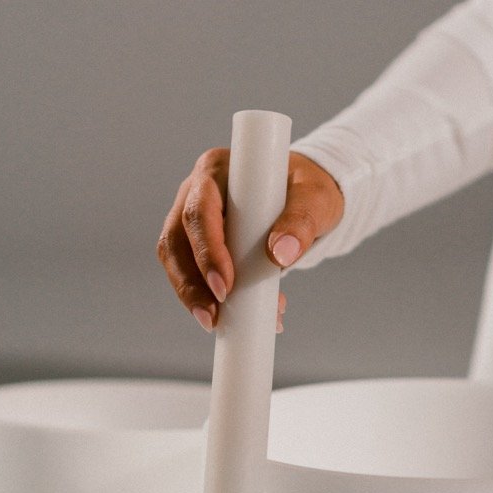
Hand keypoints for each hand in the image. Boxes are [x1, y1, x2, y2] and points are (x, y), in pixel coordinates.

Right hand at [157, 148, 343, 330]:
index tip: (226, 285)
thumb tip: (279, 254)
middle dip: (192, 283)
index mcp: (217, 169)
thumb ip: (301, 221)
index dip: (207, 250)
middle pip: (177, 239)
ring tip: (218, 323)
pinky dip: (208, 297)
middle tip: (214, 317)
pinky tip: (233, 316)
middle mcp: (197, 190)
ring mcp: (194, 216)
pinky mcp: (200, 242)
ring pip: (176, 259)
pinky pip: (191, 272)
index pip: (200, 211)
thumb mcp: (316, 199)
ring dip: (193, 295)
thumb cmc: (310, 190)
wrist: (309, 199)